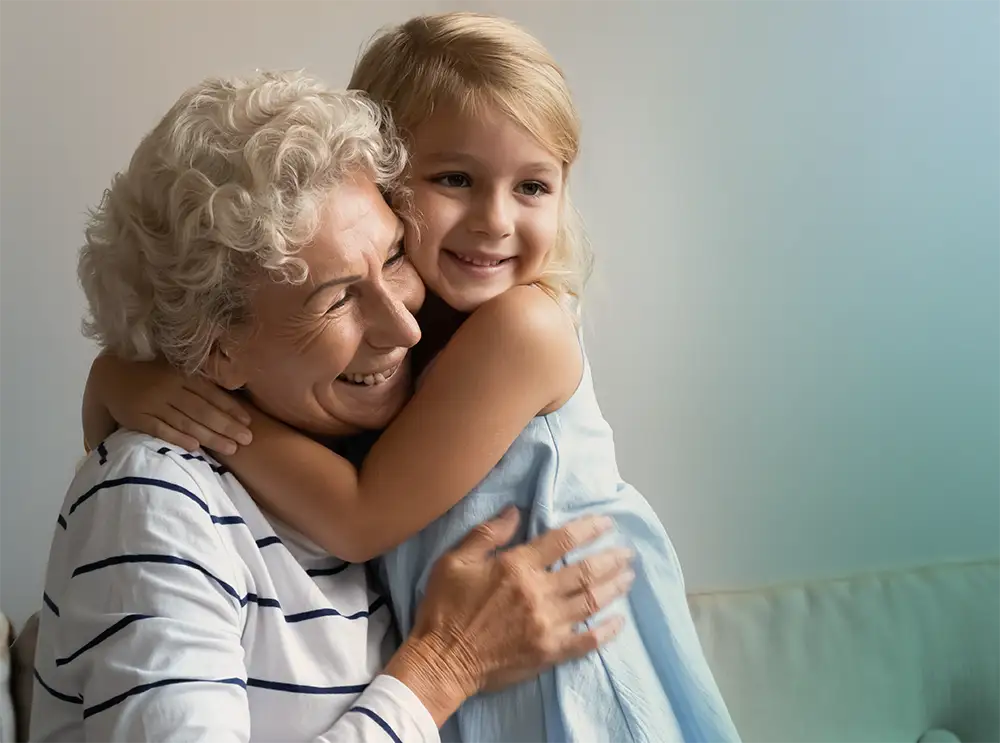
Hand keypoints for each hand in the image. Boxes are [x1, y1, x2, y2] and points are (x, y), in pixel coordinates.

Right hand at [90, 355, 252, 453]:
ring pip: (187, 422)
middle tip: (247, 440)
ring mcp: (153, 403)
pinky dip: (179, 439)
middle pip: (204, 411)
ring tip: (231, 448)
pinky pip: (161, 430)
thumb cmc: (149, 373)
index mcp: (181, 375)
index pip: (211, 394)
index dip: (231, 409)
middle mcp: (169, 388)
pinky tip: (196, 448)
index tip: (248, 422)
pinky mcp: (138, 417)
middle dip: (227, 426)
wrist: (109, 375)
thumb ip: (196, 381)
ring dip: (211, 437)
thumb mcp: (173, 370)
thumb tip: (228, 396)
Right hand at [386, 508, 632, 720]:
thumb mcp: (454, 561)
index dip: (589, 528)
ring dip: (614, 587)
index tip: (608, 523)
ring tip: (629, 577)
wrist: (442, 662)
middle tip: (629, 552)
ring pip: (591, 601)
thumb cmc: (444, 608)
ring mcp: (547, 625)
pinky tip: (620, 621)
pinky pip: (588, 640)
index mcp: (516, 566)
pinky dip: (607, 631)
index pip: (562, 540)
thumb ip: (488, 533)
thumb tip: (516, 510)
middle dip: (611, 558)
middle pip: (585, 570)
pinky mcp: (549, 652)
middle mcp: (538, 593)